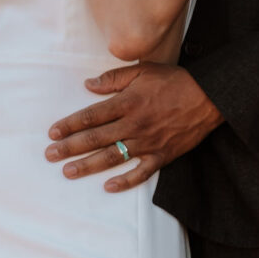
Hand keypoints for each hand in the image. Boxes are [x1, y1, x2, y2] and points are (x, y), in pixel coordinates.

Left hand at [45, 63, 222, 191]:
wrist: (208, 97)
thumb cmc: (174, 80)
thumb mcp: (143, 71)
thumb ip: (114, 79)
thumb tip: (88, 85)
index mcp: (127, 102)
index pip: (91, 116)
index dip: (70, 125)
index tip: (53, 133)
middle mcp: (134, 124)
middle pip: (96, 139)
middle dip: (70, 147)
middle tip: (50, 155)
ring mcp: (147, 142)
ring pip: (112, 157)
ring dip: (88, 165)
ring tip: (68, 172)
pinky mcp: (162, 155)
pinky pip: (141, 172)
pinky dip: (124, 181)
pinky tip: (108, 187)